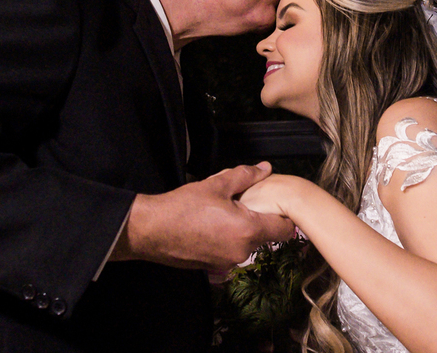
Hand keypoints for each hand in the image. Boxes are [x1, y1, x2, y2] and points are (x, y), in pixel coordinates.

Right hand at [110, 162, 295, 270]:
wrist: (152, 230)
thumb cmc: (182, 207)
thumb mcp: (216, 184)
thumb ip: (245, 176)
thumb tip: (265, 168)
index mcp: (247, 230)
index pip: (284, 229)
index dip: (284, 215)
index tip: (276, 205)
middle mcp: (242, 251)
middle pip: (265, 236)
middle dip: (259, 219)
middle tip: (242, 203)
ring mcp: (227, 263)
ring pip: (247, 244)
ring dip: (242, 230)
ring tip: (223, 213)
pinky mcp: (214, 268)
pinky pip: (231, 251)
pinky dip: (227, 240)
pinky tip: (211, 226)